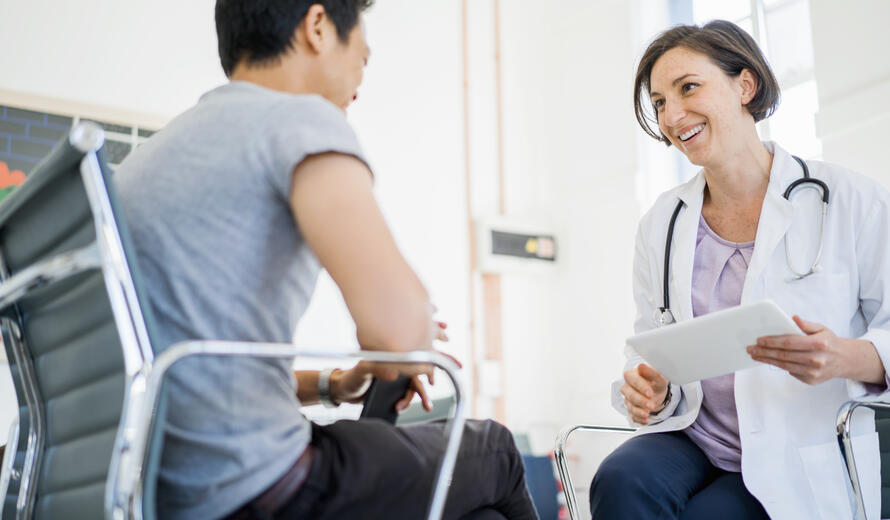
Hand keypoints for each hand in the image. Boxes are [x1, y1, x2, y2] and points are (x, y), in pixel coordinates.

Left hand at [332, 320, 458, 410]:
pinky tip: (398, 410)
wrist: (342, 391)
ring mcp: (395, 382)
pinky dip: (405, 405)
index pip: (415, 361)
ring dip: (412, 401)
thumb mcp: (362, 370)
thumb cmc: (352, 376)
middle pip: (417, 379)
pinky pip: (403, 399)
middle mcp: (397, 369)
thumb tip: (393, 374)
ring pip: (411, 391)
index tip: (433, 381)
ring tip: (401, 409)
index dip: (429, 367)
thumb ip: (376, 369)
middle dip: (425, 392)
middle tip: (428, 407)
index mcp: (394, 359)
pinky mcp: (391, 393)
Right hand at [620, 364, 668, 424]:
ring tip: (647, 415)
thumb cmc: (655, 381)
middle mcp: (627, 387)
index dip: (641, 387)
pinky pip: (632, 415)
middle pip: (630, 395)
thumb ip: (650, 372)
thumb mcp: (658, 376)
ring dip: (639, 412)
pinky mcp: (631, 409)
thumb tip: (641, 366)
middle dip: (641, 401)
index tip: (650, 393)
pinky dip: (639, 419)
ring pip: (630, 406)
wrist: (656, 391)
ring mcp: (628, 399)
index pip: (633, 380)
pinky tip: (645, 420)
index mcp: (631, 375)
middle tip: (651, 405)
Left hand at [747, 315, 883, 384]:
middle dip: (764, 352)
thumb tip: (793, 318)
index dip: (772, 341)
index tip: (759, 340)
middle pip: (784, 356)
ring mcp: (814, 372)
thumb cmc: (829, 342)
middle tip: (751, 349)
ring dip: (767, 360)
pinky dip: (780, 366)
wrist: (845, 361)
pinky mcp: (811, 380)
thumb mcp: (821, 329)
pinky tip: (770, 360)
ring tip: (755, 355)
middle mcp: (816, 359)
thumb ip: (807, 324)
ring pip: (784, 366)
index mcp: (819, 344)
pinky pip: (791, 372)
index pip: (789, 343)